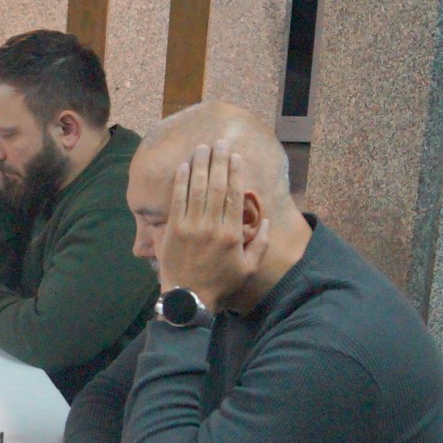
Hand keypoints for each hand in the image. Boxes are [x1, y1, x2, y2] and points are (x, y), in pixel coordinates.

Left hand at [155, 140, 268, 310]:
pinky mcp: (173, 230)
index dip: (235, 172)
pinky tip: (184, 166)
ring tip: (202, 147)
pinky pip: (177, 200)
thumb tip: (269, 222)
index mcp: (232, 234)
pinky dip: (181, 181)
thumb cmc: (220, 284)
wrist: (189, 299)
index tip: (236, 156)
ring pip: (197, 188)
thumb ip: (261, 244)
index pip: (234, 195)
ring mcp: (191, 226)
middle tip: (219, 143)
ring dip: (200, 165)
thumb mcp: (248, 268)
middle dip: (218, 161)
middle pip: (216, 185)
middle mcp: (212, 226)